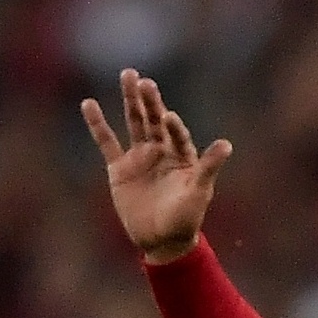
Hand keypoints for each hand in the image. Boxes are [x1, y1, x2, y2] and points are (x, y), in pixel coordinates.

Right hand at [80, 68, 230, 263]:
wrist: (162, 242)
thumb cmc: (186, 219)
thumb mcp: (199, 192)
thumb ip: (209, 167)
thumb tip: (227, 144)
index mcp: (183, 157)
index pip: (177, 135)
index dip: (173, 126)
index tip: (168, 117)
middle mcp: (162, 152)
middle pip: (154, 120)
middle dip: (150, 101)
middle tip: (145, 81)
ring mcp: (140, 157)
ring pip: (134, 123)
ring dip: (130, 100)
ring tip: (129, 75)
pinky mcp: (120, 168)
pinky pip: (107, 142)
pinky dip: (97, 124)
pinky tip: (89, 104)